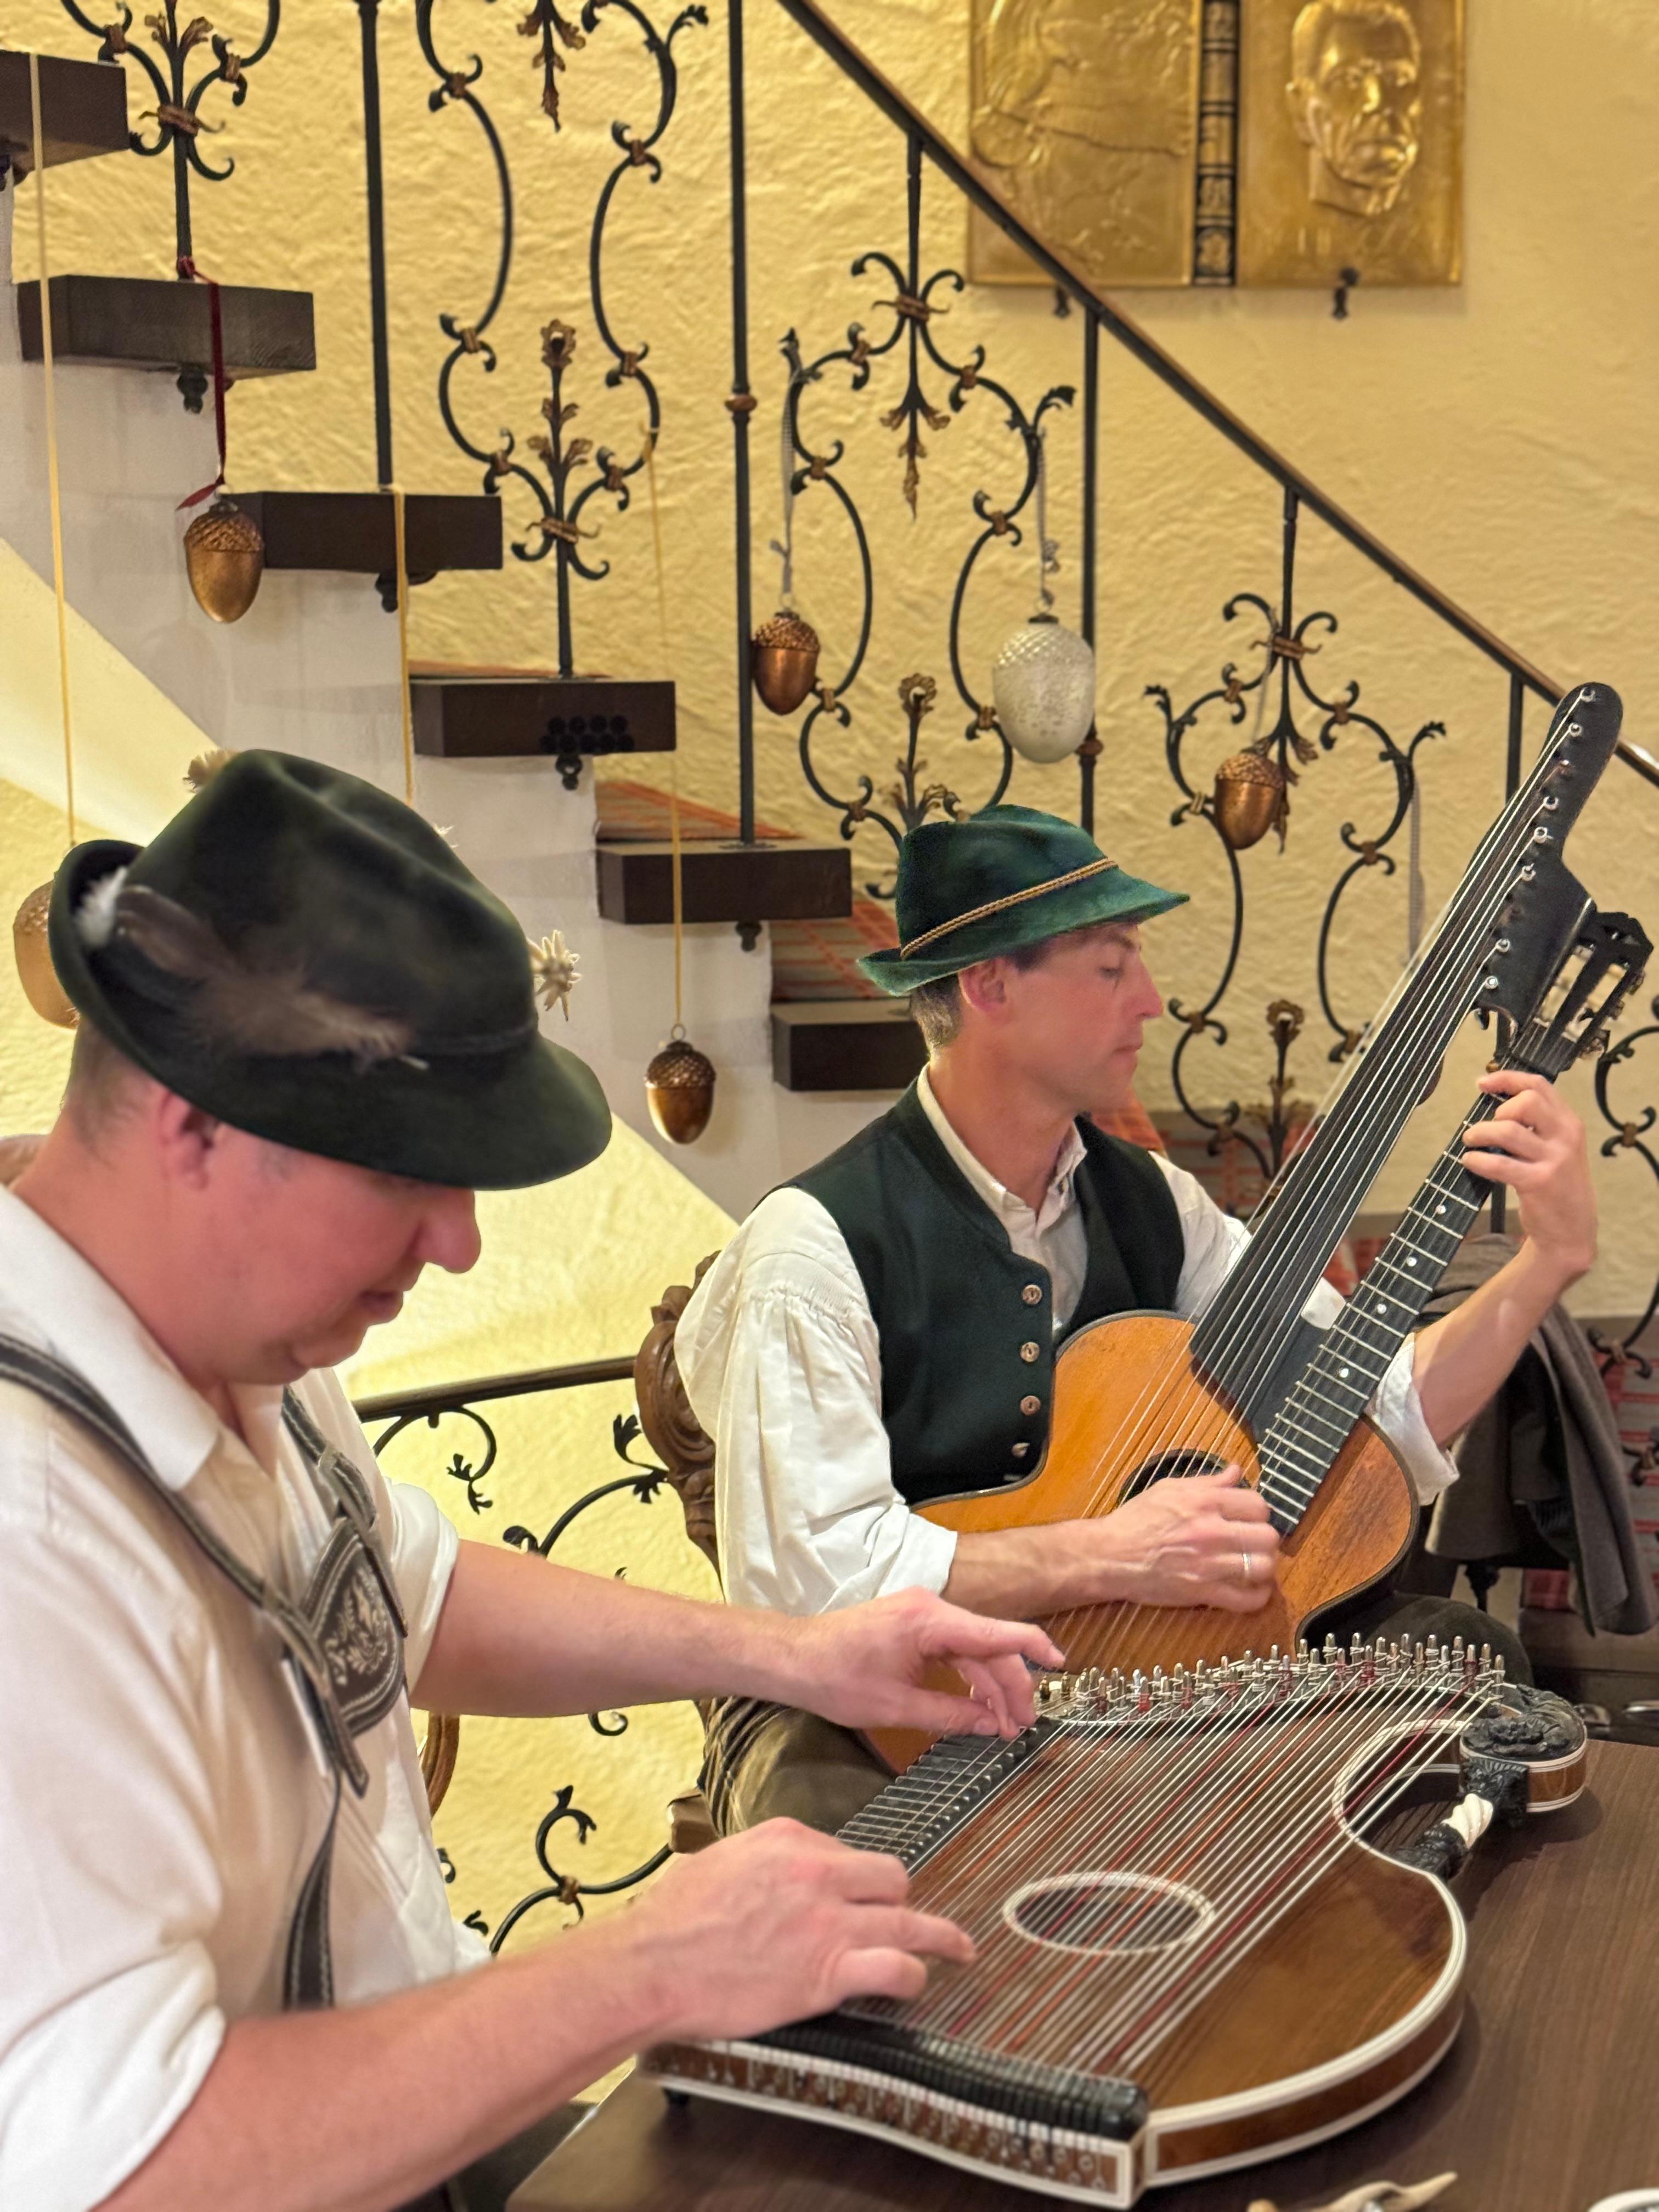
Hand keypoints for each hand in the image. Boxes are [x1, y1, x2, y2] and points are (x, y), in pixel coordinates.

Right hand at [631, 1818, 972, 2040]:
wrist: (651, 1965)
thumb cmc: (673, 1918)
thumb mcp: (721, 1860)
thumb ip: (763, 1859)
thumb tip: (782, 1871)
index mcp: (789, 1839)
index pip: (847, 1852)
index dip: (854, 1880)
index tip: (856, 1897)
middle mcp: (818, 1872)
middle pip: (890, 1878)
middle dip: (897, 1900)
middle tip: (903, 1919)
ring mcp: (827, 1923)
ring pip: (908, 1920)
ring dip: (940, 1935)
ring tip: (961, 1945)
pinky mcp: (828, 1972)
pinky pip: (895, 1968)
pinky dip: (913, 1975)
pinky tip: (916, 1981)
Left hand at [774, 1588, 1063, 1739]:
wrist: (793, 1658)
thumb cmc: (834, 1678)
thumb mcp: (896, 1706)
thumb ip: (951, 1713)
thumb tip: (991, 1725)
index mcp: (930, 1620)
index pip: (998, 1633)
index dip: (1035, 1649)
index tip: (1061, 1666)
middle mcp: (931, 1608)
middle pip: (989, 1646)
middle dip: (1011, 1686)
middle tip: (1022, 1726)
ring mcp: (922, 1614)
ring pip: (974, 1649)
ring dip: (991, 1685)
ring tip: (1005, 1725)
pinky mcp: (913, 1625)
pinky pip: (954, 1648)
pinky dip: (969, 1675)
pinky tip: (979, 1705)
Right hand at [1075, 1466, 1278, 1610]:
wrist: (1110, 1555)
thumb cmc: (1135, 1520)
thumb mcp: (1169, 1488)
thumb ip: (1207, 1481)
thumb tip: (1236, 1471)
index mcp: (1203, 1502)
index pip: (1258, 1504)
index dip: (1258, 1512)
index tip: (1250, 1519)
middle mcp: (1210, 1531)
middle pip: (1268, 1536)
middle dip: (1265, 1539)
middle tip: (1254, 1542)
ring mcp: (1208, 1564)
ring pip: (1263, 1567)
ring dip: (1263, 1567)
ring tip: (1254, 1565)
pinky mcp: (1202, 1592)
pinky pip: (1246, 1600)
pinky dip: (1257, 1597)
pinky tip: (1254, 1590)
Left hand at [1464, 1070, 1596, 1285]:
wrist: (1572, 1231)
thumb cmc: (1557, 1185)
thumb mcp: (1558, 1149)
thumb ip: (1537, 1126)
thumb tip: (1494, 1104)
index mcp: (1569, 1123)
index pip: (1539, 1086)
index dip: (1507, 1079)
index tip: (1482, 1083)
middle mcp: (1566, 1137)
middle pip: (1527, 1101)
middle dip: (1498, 1110)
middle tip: (1487, 1127)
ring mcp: (1554, 1160)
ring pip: (1508, 1130)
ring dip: (1480, 1133)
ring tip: (1470, 1142)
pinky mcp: (1539, 1183)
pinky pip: (1499, 1163)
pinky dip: (1477, 1160)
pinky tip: (1470, 1162)